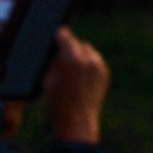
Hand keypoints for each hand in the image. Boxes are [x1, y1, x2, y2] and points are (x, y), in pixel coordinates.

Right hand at [43, 30, 108, 145]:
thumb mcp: (48, 80)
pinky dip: (88, 62)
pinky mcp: (104, 73)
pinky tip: (80, 72)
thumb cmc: (57, 102)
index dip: (61, 34)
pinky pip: (95, 61)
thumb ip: (54, 62)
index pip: (66, 37)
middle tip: (62, 51)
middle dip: (71, 46)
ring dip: (81, 54)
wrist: (77, 120)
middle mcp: (88, 59)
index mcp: (71, 59)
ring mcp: (98, 66)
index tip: (58, 32)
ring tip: (72, 64)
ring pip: (88, 51)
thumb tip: (58, 50)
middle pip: (78, 43)